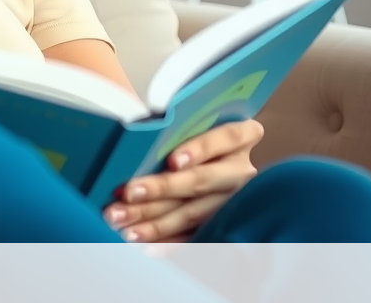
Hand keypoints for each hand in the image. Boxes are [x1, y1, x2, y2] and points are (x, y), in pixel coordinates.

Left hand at [102, 119, 263, 242]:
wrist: (237, 158)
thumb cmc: (205, 132)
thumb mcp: (204, 123)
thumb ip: (181, 128)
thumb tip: (139, 134)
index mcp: (243, 137)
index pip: (228, 138)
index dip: (200, 149)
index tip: (173, 160)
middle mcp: (241, 169)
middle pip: (203, 180)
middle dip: (163, 188)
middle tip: (129, 194)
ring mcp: (235, 200)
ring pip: (195, 212)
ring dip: (158, 222)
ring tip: (127, 227)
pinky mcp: (224, 224)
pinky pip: (196, 236)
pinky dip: (169, 242)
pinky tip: (146, 246)